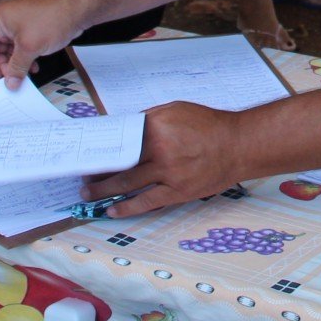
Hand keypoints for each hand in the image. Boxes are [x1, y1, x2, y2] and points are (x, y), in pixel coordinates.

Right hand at [0, 0, 91, 84]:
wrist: (78, 9)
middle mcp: (6, 20)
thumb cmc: (53, 18)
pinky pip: (22, 47)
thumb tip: (10, 82)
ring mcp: (19, 24)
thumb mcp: (29, 47)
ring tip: (24, 77)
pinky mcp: (31, 28)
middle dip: (4, 67)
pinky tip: (33, 67)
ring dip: (16, 65)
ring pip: (10, 50)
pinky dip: (25, 59)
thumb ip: (16, 67)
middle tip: (12, 82)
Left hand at [79, 102, 242, 219]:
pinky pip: (146, 202)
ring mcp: (168, 173)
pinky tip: (112, 210)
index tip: (87, 153)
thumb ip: (148, 120)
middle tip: (81, 176)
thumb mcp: (176, 110)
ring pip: (128, 185)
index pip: (119, 138)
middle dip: (97, 171)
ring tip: (89, 194)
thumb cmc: (208, 125)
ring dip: (104, 190)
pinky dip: (127, 208)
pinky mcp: (177, 192)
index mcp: (157, 126)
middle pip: (119, 163)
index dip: (101, 147)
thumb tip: (123, 130)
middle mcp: (160, 150)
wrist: (238, 145)